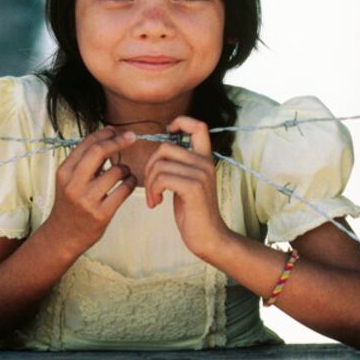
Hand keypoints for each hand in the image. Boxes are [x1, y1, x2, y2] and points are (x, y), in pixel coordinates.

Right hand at [40, 127, 138, 257]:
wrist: (63, 235)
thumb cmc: (70, 202)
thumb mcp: (68, 179)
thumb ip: (84, 159)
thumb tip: (109, 133)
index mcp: (64, 172)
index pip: (87, 144)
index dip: (104, 134)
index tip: (116, 130)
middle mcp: (73, 185)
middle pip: (99, 152)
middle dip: (118, 141)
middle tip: (131, 137)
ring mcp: (87, 200)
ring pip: (116, 171)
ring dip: (125, 168)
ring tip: (124, 173)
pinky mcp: (101, 214)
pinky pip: (124, 190)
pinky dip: (131, 182)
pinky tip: (129, 183)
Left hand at [144, 116, 229, 258]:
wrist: (209, 238)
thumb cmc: (194, 212)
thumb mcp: (187, 183)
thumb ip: (179, 165)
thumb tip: (159, 151)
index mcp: (204, 158)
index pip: (198, 125)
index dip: (180, 122)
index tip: (167, 135)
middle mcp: (205, 163)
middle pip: (165, 147)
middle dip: (150, 167)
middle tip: (151, 186)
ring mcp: (201, 174)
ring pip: (160, 164)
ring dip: (150, 183)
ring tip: (154, 198)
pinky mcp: (193, 188)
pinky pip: (162, 178)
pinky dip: (153, 191)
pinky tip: (156, 203)